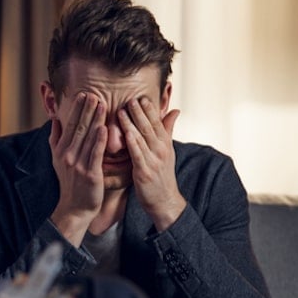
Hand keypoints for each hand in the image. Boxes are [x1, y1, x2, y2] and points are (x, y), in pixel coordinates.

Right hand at [49, 93, 107, 245]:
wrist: (75, 207)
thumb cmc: (69, 182)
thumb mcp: (57, 160)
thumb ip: (56, 139)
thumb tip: (54, 120)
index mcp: (61, 150)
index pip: (70, 125)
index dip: (77, 109)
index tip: (83, 94)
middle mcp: (67, 155)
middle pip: (79, 127)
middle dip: (87, 109)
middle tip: (94, 93)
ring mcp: (78, 164)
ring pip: (87, 137)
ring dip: (95, 119)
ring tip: (102, 104)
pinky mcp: (90, 174)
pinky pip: (95, 154)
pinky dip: (99, 141)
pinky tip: (105, 128)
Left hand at [119, 97, 185, 230]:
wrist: (164, 200)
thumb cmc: (162, 174)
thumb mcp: (167, 150)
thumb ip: (168, 129)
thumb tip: (175, 110)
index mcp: (165, 143)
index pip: (157, 122)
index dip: (149, 109)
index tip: (141, 96)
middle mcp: (161, 150)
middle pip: (149, 127)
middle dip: (139, 112)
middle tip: (130, 99)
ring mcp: (153, 161)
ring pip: (142, 138)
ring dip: (132, 124)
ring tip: (122, 111)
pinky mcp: (144, 172)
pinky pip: (137, 154)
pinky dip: (132, 143)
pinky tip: (125, 134)